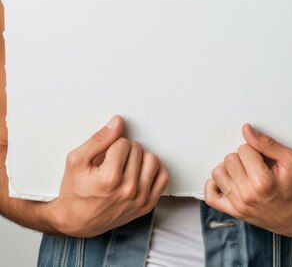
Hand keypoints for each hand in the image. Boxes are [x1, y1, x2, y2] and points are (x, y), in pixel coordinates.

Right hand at [46, 116, 168, 236]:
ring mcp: (139, 199)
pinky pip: (163, 177)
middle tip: (113, 160)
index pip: (123, 143)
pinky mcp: (146, 205)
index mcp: (109, 178)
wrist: (76, 221)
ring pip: (152, 160)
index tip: (105, 154)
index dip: (112, 144)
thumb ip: (98, 139)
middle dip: (125, 150)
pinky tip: (140, 171)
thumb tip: (117, 122)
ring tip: (126, 164)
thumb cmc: (74, 192)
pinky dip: (154, 170)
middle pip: (138, 149)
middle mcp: (127, 190)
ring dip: (140, 158)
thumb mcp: (76, 160)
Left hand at [205, 124, 291, 236]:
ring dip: (229, 170)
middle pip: (229, 159)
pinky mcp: (233, 212)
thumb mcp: (289, 159)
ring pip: (218, 173)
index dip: (254, 150)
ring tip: (243, 172)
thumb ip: (266, 143)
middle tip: (255, 165)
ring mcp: (238, 205)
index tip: (263, 158)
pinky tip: (228, 181)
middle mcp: (247, 195)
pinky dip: (215, 186)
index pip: (243, 149)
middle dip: (242, 158)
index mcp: (262, 182)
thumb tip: (247, 130)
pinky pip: (211, 196)